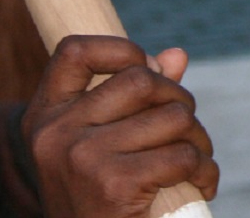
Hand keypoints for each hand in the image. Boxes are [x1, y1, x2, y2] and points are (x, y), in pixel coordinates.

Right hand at [24, 37, 216, 217]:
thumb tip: (176, 55)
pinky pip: (182, 155)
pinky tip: (202, 184)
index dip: (119, 48)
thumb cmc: (102, 201)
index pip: (74, 51)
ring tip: (196, 162)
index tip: (147, 67)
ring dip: (199, 140)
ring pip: (173, 117)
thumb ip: (136, 100)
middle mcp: (54, 134)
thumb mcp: (104, 147)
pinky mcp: (113, 184)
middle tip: (187, 131)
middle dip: (180, 101)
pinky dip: (205, 170)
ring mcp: (81, 158)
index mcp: (44, 118)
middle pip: (141, 80)